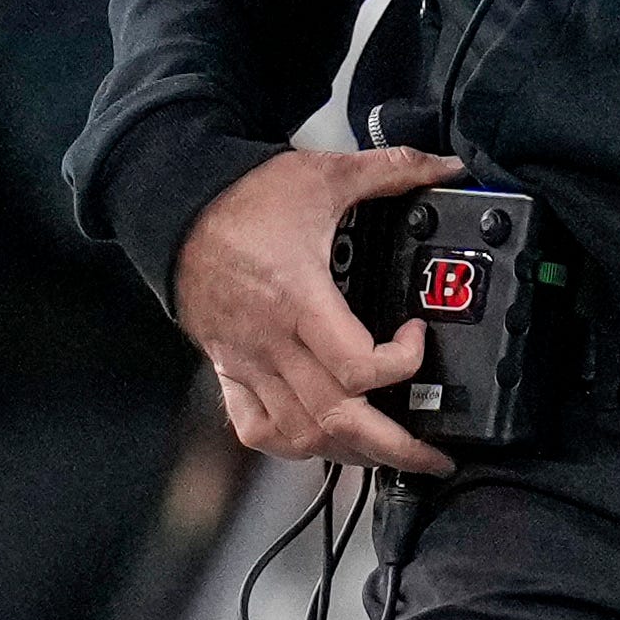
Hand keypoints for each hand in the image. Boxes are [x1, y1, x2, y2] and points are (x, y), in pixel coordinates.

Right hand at [173, 144, 457, 476]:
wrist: (174, 205)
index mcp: (298, 299)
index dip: (401, 365)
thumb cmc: (242, 198)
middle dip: (394, 447)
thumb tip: (445, 164)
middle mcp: (272, 343)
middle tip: (434, 455)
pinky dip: (293, 445)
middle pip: (335, 420)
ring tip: (388, 452)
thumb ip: (390, 170)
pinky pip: (257, 428)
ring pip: (300, 435)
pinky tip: (322, 440)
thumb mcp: (323, 174)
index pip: (356, 367)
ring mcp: (248, 363)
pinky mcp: (229, 369)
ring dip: (350, 452)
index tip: (417, 337)